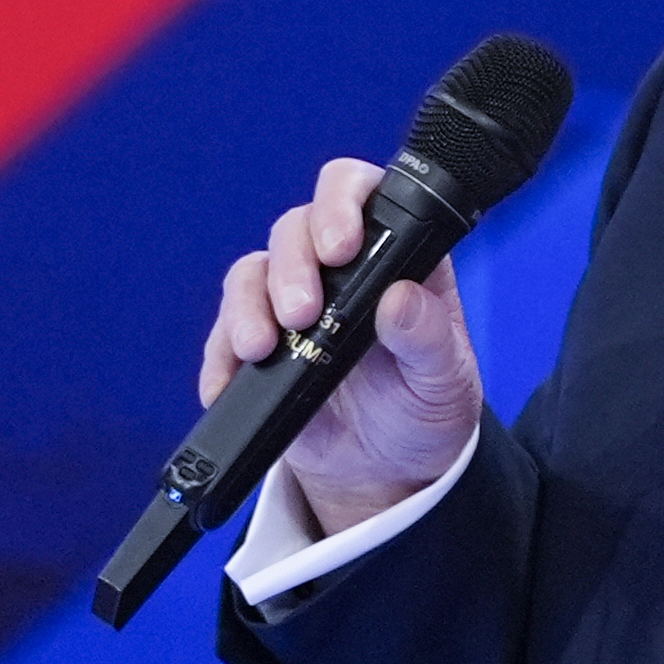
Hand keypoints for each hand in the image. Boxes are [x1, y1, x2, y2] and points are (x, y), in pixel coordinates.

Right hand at [201, 158, 483, 532]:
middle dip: (292, 266)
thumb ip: (429, 338)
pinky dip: (219, 358)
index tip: (340, 246)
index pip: (362, 193)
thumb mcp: (444, 378)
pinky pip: (222, 335)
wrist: (387, 470)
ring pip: (252, 272)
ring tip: (261, 348)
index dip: (342, 203)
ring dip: (249, 305)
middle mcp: (337, 267)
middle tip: (304, 312)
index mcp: (395, 254)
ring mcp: (290, 301)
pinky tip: (225, 384)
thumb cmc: (424, 407)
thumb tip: (400, 298)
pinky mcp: (258, 344)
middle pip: (295, 228)